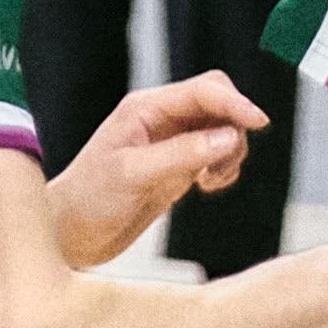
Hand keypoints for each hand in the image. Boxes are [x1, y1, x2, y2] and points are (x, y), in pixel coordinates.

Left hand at [46, 74, 264, 267]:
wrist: (69, 236)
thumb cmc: (88, 200)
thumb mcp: (132, 175)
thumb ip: (181, 153)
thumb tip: (230, 137)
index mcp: (147, 108)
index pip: (204, 91)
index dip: (235, 103)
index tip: (258, 122)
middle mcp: (162, 119)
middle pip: (219, 103)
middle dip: (234, 127)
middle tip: (227, 161)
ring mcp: (172, 142)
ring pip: (223, 129)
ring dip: (230, 152)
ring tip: (210, 181)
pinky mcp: (179, 165)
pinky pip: (217, 154)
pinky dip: (224, 168)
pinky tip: (208, 186)